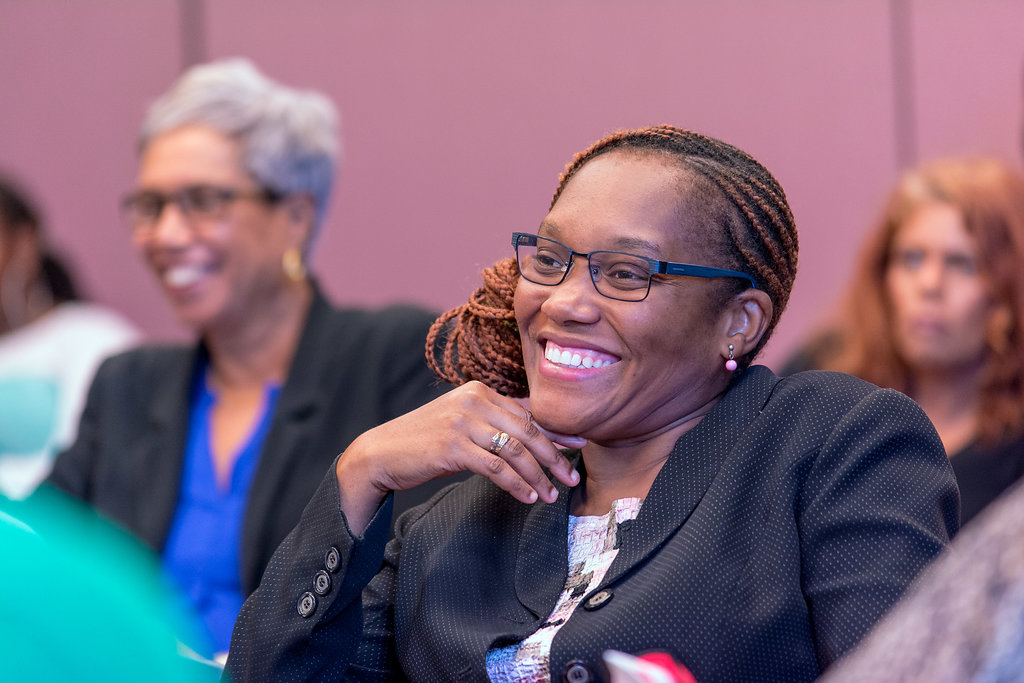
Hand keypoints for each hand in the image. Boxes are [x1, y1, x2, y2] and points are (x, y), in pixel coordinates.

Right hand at [336, 381, 585, 533]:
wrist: (381, 452)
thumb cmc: (425, 441)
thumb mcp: (462, 423)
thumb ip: (493, 424)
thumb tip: (535, 440)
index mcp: (479, 390)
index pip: (527, 412)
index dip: (554, 433)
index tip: (577, 447)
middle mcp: (473, 400)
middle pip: (527, 431)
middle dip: (553, 457)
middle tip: (570, 476)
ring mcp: (463, 422)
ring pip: (515, 451)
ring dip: (537, 476)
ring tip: (549, 495)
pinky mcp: (454, 446)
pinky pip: (497, 468)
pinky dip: (516, 484)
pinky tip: (526, 497)